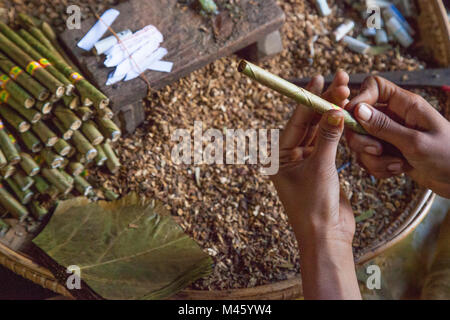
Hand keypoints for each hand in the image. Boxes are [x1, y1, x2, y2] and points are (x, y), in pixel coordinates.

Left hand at [271, 71, 360, 299]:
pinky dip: (338, 130)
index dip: (309, 99)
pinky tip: (346, 115)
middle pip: (308, 122)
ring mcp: (306, 161)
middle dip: (323, 102)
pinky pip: (329, 143)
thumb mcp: (320, 167)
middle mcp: (290, 156)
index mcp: (279, 156)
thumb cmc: (314, 206)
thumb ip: (328, 137)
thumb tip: (335, 109)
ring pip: (319, 131)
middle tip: (340, 80)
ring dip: (332, 114)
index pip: (296, 121)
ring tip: (347, 93)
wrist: (326, 236)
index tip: (320, 79)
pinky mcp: (322, 168)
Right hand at [345, 76, 449, 197]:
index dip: (359, 98)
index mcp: (405, 104)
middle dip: (363, 140)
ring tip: (397, 165)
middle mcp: (394, 116)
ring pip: (361, 142)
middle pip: (359, 118)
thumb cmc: (448, 156)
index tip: (353, 117)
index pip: (374, 86)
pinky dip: (378, 168)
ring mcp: (389, 135)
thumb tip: (358, 110)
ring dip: (373, 159)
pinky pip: (368, 158)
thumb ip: (384, 127)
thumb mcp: (415, 142)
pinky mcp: (387, 152)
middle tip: (378, 151)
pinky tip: (397, 170)